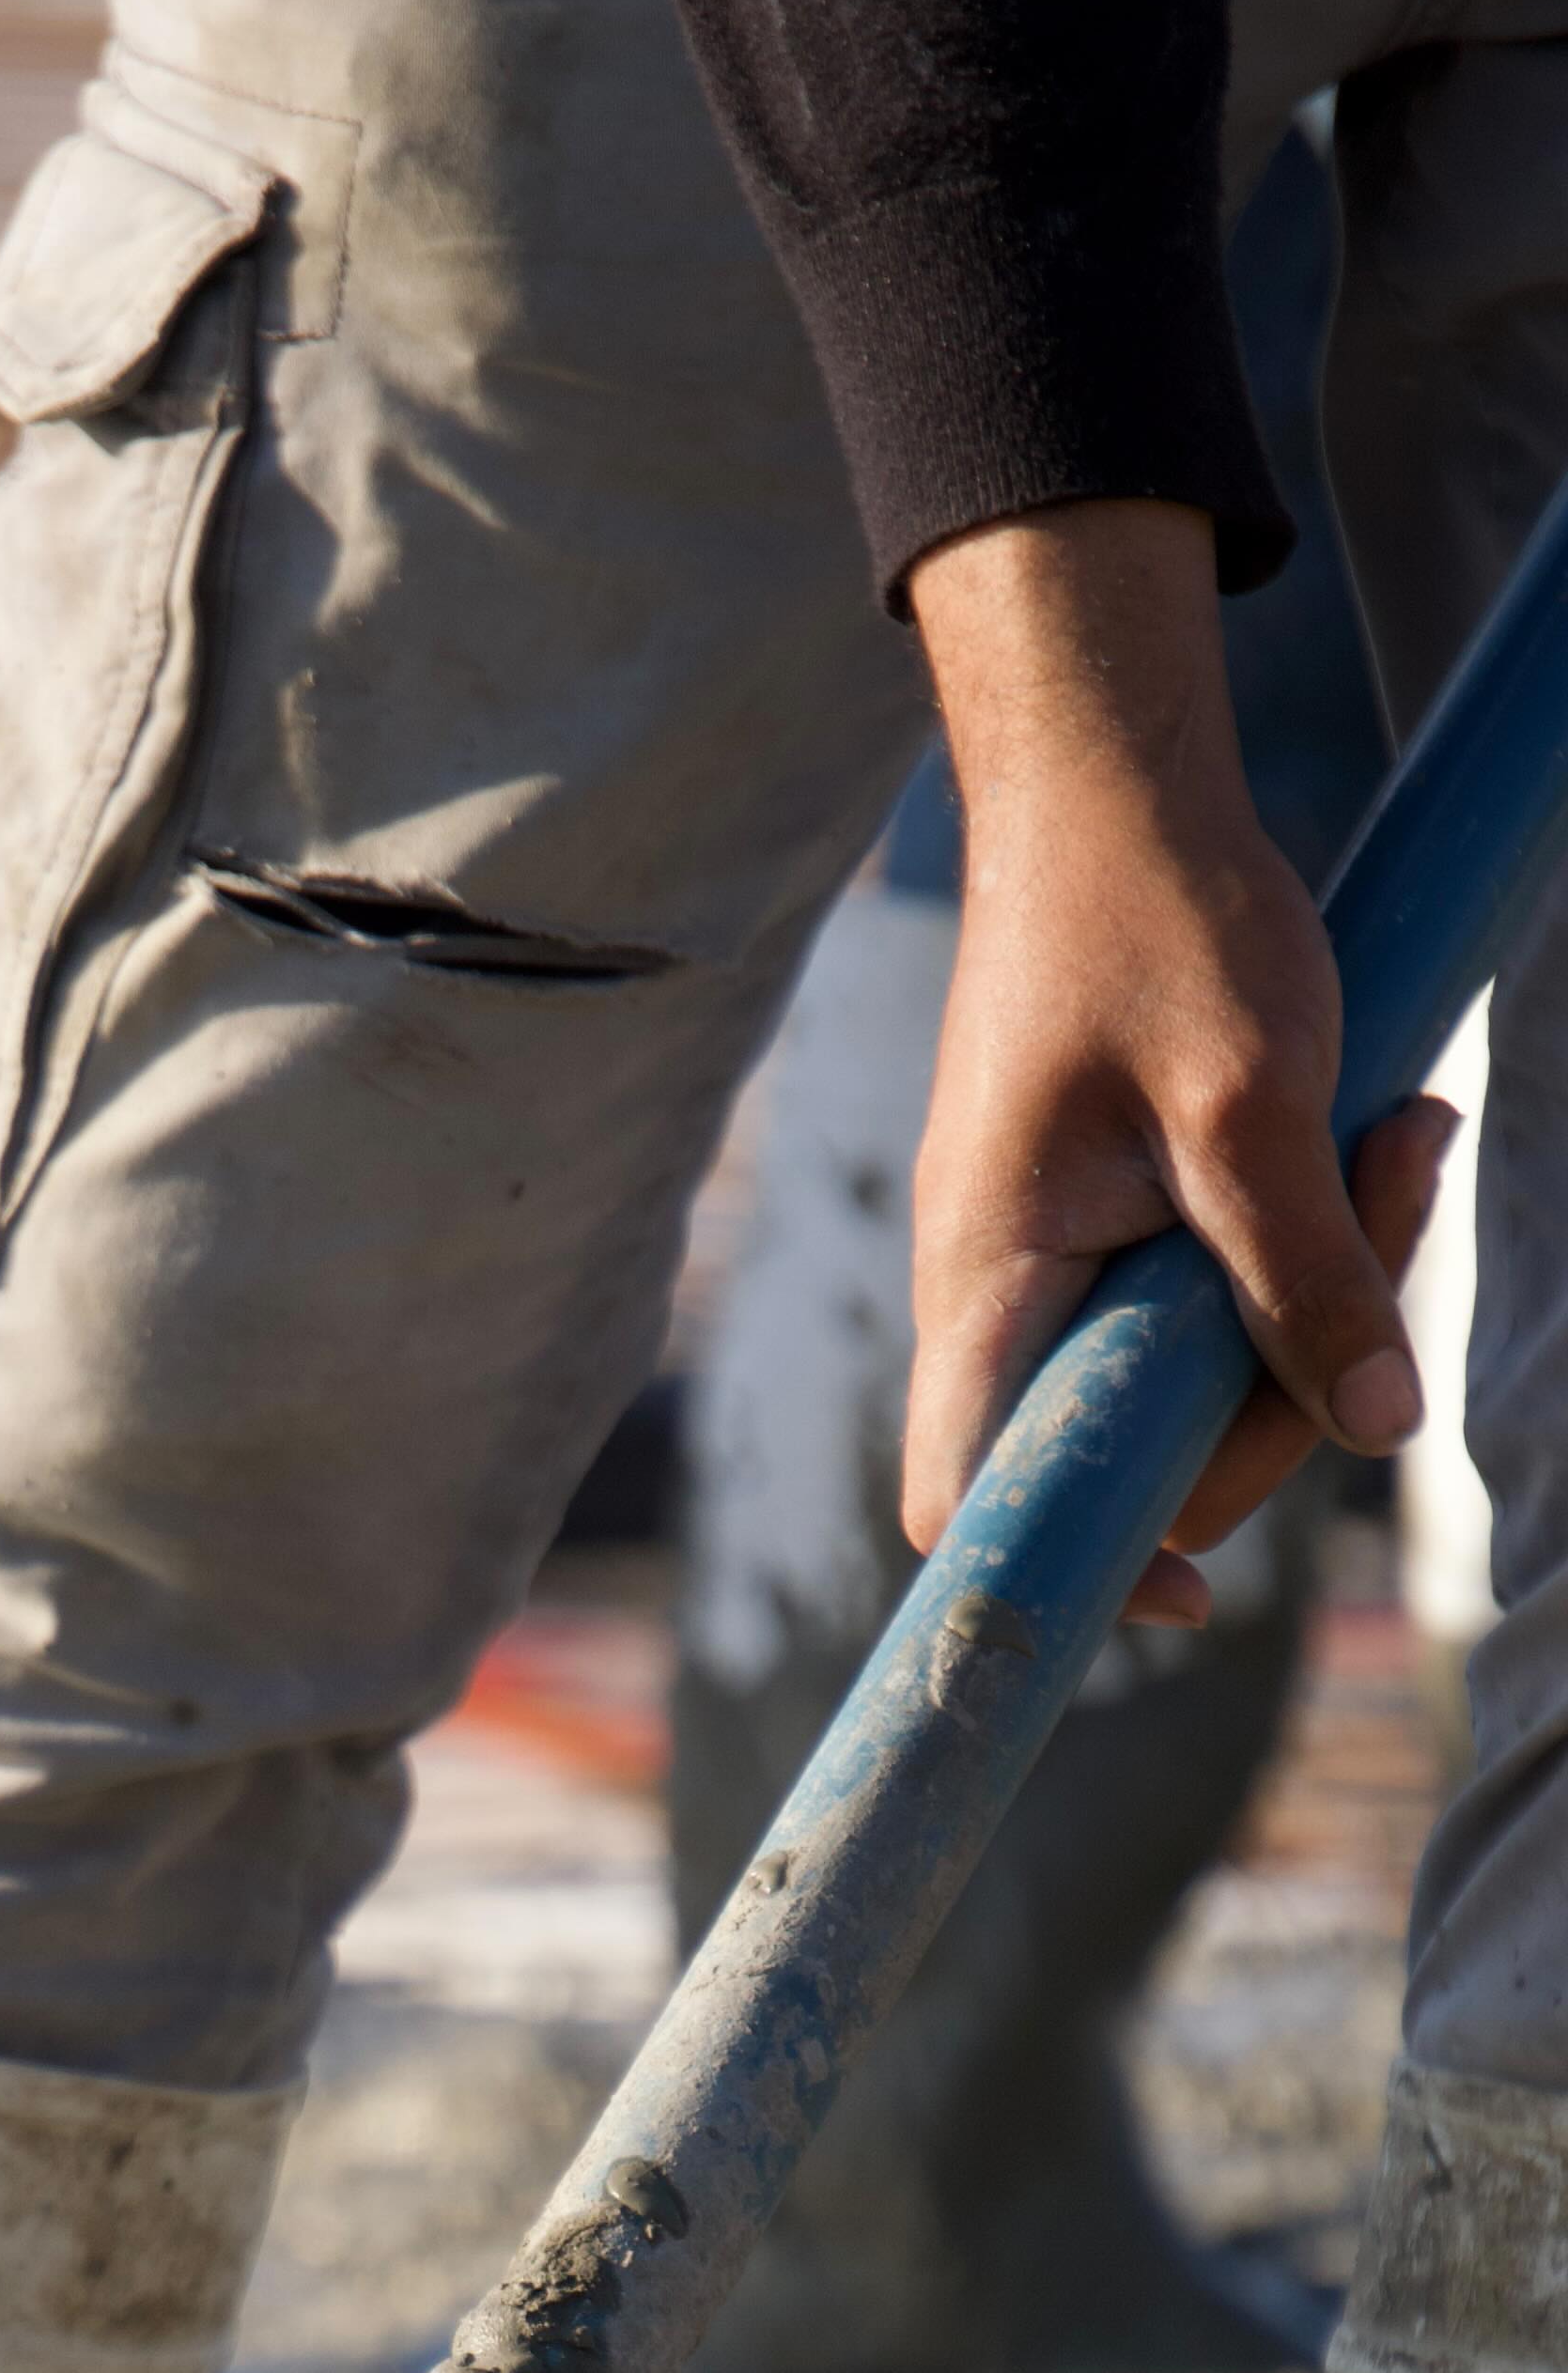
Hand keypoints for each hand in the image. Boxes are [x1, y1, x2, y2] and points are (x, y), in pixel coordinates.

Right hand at [904, 502, 1456, 1627]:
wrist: (1114, 779)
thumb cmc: (1154, 918)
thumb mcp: (1252, 1103)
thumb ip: (1309, 1273)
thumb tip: (1379, 1430)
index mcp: (987, 1276)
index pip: (968, 1494)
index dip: (1066, 1569)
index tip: (1199, 1593)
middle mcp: (1004, 1285)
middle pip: (1131, 1444)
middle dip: (1290, 1378)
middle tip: (1394, 1195)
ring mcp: (1060, 1249)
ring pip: (1199, 1360)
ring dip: (1328, 1285)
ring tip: (1405, 1136)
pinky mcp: (1117, 1209)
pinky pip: (1217, 1285)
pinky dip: (1309, 1237)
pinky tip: (1376, 1134)